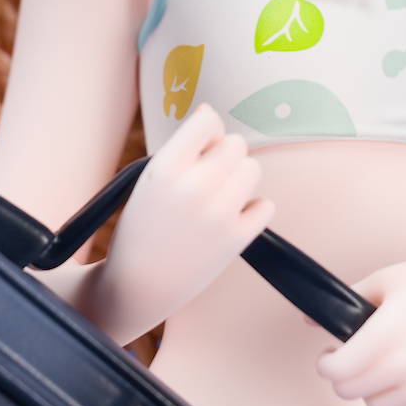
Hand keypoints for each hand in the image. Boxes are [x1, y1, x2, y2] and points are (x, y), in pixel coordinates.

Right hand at [99, 104, 274, 328]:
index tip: (199, 148)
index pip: (208, 120)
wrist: (139, 285)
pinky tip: (232, 217)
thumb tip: (215, 122)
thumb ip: (182, 151)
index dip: (208, 131)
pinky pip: (266, 205)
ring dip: (240, 178)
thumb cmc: (142, 228)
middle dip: (225, 155)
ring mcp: (218, 214)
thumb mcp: (148, 180)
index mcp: (165, 168)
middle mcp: (194, 187)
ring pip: (253, 168)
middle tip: (207, 178)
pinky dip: (253, 208)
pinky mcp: (237, 239)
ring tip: (219, 196)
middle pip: (235, 143)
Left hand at [316, 243, 405, 405]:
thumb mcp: (383, 280)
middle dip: (342, 375)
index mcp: (385, 335)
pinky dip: (391, 404)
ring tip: (375, 367)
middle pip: (349, 392)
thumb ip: (345, 302)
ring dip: (367, 392)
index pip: (335, 373)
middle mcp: (405, 366)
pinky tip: (394, 379)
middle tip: (349, 356)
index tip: (329, 351)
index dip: (325, 362)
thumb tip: (308, 318)